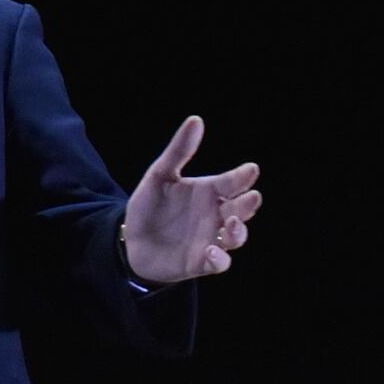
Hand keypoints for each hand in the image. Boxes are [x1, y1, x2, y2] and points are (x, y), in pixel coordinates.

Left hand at [120, 115, 262, 285]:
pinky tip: (211, 251)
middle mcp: (215, 215)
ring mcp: (210, 239)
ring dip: (239, 232)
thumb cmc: (150, 206)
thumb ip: (179, 151)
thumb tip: (196, 120)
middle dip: (248, 204)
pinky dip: (219, 259)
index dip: (243, 177)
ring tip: (232, 224)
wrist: (131, 241)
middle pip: (240, 210)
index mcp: (209, 192)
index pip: (232, 182)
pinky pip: (218, 263)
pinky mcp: (200, 262)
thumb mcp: (160, 175)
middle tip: (251, 197)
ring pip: (236, 237)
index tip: (251, 170)